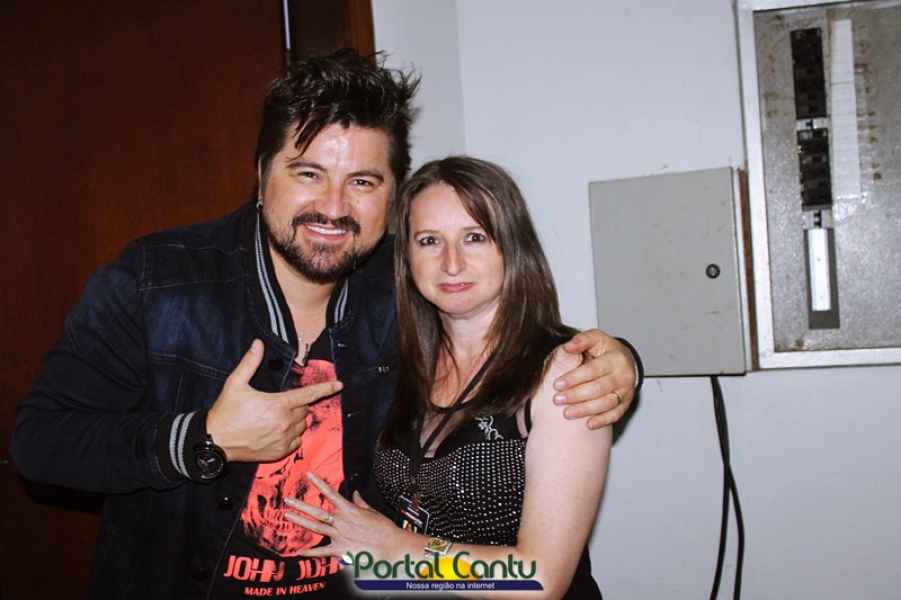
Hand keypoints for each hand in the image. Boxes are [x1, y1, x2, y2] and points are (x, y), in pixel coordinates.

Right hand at [206, 340, 342, 461]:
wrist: (215, 442)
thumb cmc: (226, 412)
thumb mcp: (235, 384)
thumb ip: (250, 363)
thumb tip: (258, 343)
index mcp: (278, 405)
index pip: (309, 394)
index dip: (326, 388)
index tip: (339, 384)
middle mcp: (285, 423)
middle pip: (305, 409)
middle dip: (297, 404)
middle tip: (279, 404)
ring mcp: (284, 439)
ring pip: (302, 425)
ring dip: (295, 419)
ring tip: (276, 417)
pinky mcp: (280, 452)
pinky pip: (296, 441)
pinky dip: (292, 435)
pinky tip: (277, 431)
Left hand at [285, 473, 409, 561]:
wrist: (390, 546)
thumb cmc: (384, 529)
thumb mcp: (372, 511)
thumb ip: (360, 502)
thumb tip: (354, 494)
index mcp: (349, 510)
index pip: (330, 493)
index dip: (318, 483)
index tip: (309, 474)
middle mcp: (341, 522)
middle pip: (316, 511)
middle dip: (300, 505)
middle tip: (287, 500)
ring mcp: (339, 536)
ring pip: (315, 527)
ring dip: (300, 521)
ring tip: (288, 515)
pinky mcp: (340, 551)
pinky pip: (322, 552)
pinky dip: (310, 553)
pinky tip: (298, 552)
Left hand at [555, 330, 635, 428]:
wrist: (625, 360)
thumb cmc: (606, 350)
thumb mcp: (595, 338)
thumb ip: (582, 340)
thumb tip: (568, 347)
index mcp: (615, 358)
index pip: (593, 369)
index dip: (575, 378)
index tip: (557, 384)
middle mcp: (623, 375)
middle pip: (599, 388)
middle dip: (576, 395)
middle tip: (557, 400)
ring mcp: (626, 391)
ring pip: (606, 403)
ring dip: (585, 410)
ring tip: (567, 413)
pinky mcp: (626, 403)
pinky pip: (615, 414)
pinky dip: (602, 420)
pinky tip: (588, 424)